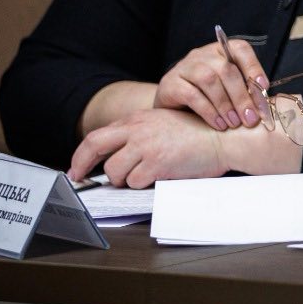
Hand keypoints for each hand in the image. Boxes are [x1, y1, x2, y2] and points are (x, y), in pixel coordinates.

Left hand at [68, 108, 228, 186]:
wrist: (226, 136)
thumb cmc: (200, 134)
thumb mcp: (164, 125)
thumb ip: (140, 135)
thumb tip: (117, 158)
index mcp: (138, 120)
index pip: (98, 136)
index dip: (81, 155)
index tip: (76, 169)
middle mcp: (138, 130)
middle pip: (95, 148)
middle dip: (83, 166)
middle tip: (80, 178)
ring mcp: (146, 146)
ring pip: (116, 172)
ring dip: (126, 179)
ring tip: (146, 175)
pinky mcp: (157, 162)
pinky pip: (136, 182)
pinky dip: (145, 184)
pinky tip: (161, 176)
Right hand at [153, 37, 268, 130]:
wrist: (172, 107)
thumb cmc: (207, 97)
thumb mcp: (228, 89)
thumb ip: (244, 90)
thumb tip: (266, 105)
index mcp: (221, 51)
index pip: (240, 49)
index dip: (254, 67)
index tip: (264, 88)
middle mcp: (202, 55)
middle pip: (226, 69)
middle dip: (242, 96)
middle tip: (251, 118)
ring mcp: (184, 67)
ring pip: (209, 80)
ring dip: (226, 104)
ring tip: (235, 123)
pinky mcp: (170, 84)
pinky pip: (192, 95)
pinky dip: (209, 111)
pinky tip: (219, 124)